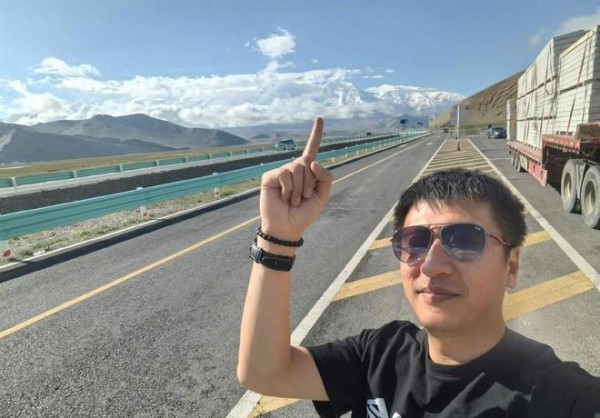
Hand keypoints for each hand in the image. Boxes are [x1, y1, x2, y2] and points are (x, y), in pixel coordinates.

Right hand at [259, 117, 332, 239]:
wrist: (287, 227)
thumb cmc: (304, 213)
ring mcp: (281, 171)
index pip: (312, 149)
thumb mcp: (322, 195)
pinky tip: (283, 197)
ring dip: (298, 189)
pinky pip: (285, 175)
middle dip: (309, 184)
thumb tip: (311, 161)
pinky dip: (288, 189)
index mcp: (307, 171)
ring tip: (292, 200)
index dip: (316, 134)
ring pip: (297, 169)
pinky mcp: (270, 177)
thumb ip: (325, 177)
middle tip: (302, 198)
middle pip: (308, 164)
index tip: (320, 118)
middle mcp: (294, 168)